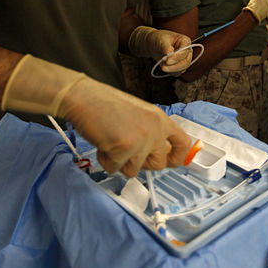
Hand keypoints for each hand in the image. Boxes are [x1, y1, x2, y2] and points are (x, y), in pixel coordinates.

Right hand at [2, 55, 191, 176]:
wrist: (85, 97)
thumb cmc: (105, 104)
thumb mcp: (138, 114)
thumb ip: (150, 131)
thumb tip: (159, 153)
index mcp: (159, 118)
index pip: (182, 143)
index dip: (177, 157)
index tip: (168, 161)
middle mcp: (154, 129)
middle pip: (159, 164)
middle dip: (141, 163)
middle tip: (126, 151)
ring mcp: (141, 140)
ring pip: (135, 170)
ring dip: (120, 162)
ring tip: (110, 142)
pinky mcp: (124, 149)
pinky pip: (115, 169)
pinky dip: (106, 161)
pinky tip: (102, 143)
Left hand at [128, 26, 192, 72]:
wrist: (153, 45)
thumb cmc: (158, 39)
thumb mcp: (161, 41)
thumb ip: (166, 47)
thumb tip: (169, 54)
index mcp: (185, 41)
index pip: (185, 51)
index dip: (177, 57)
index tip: (167, 61)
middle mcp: (187, 50)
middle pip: (186, 62)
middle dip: (175, 66)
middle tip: (163, 67)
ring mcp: (184, 59)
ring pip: (183, 68)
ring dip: (172, 70)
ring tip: (162, 66)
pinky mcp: (179, 66)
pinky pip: (178, 72)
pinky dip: (171, 72)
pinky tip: (164, 68)